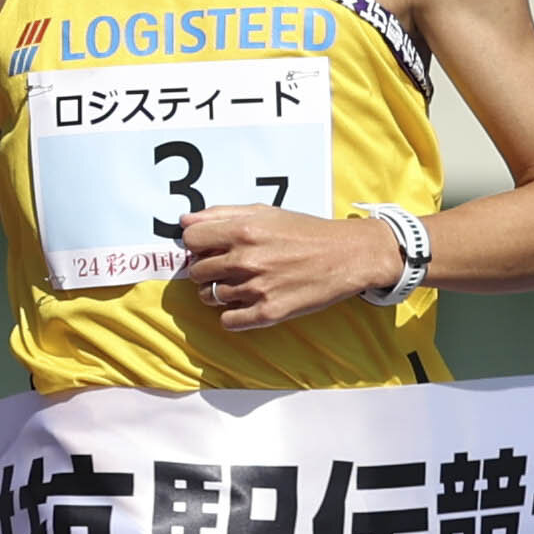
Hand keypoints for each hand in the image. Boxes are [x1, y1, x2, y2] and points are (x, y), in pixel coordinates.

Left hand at [171, 206, 400, 333]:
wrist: (348, 255)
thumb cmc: (306, 232)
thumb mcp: (266, 212)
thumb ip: (222, 214)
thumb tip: (185, 220)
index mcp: (243, 230)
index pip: (190, 239)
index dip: (197, 243)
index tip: (209, 246)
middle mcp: (245, 260)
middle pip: (196, 271)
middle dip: (207, 268)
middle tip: (228, 266)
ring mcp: (256, 288)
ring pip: (209, 297)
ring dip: (220, 292)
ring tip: (244, 283)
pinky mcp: (268, 313)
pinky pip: (228, 322)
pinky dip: (233, 315)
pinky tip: (248, 303)